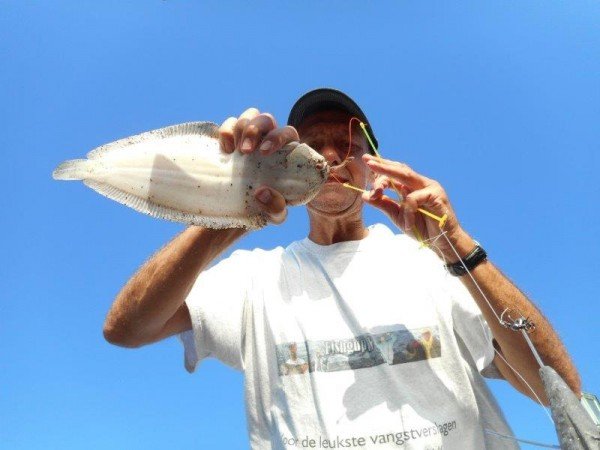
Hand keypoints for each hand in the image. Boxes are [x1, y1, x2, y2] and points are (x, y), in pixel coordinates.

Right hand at [218, 108, 299, 224]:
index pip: (288, 133)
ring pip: (248, 116)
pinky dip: (225, 130)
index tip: (264, 152)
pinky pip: (229, 124)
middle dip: (255, 129)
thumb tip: (262, 192)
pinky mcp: (231, 140)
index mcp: (286, 153)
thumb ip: (276, 208)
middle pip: (266, 120)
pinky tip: (224, 148)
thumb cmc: (265, 209)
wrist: (237, 212)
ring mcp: (249, 138)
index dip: (278, 137)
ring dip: (241, 128)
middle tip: (245, 151)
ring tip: (234, 151)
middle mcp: (269, 140)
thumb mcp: (274, 215)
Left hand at [361, 154, 474, 260]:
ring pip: (405, 176)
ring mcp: (430, 187)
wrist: (442, 242)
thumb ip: (384, 204)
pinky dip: (407, 212)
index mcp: (412, 186)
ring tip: (376, 191)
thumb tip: (365, 195)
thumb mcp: (397, 216)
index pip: (395, 172)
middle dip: (382, 165)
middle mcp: (421, 183)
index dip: (381, 169)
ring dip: (387, 180)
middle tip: (367, 161)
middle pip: (400, 169)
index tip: (366, 163)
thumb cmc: (422, 228)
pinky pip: (413, 199)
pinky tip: (407, 224)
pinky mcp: (437, 195)